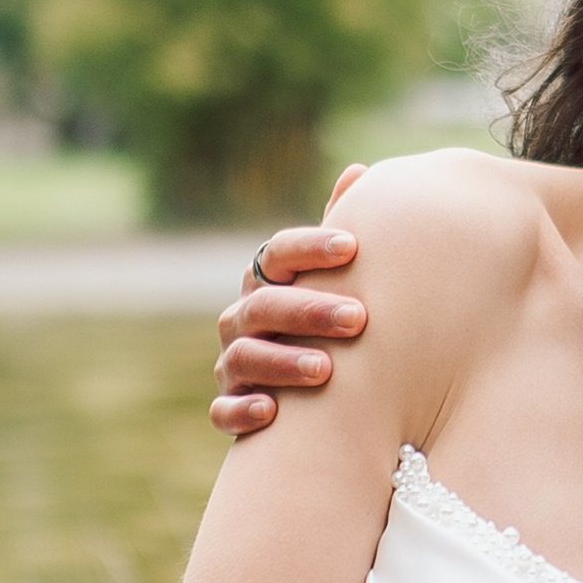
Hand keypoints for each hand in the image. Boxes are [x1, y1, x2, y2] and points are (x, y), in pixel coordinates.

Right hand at [211, 164, 370, 434]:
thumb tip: (358, 170)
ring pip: (244, 357)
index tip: (353, 246)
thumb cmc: (327, 320)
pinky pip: (224, 410)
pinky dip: (241, 411)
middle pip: (264, 306)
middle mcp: (243, 319)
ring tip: (326, 370)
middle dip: (309, 310)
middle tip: (358, 318)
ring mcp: (233, 364)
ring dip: (283, 362)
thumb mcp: (334, 276)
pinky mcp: (230, 406)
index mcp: (268, 282)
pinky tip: (271, 412)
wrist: (308, 390)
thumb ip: (340, 229)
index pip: (277, 254)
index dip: (310, 247)